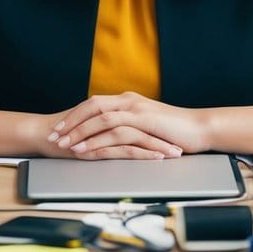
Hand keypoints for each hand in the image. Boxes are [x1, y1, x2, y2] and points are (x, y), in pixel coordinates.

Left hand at [45, 92, 208, 159]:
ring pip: (99, 118)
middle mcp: (128, 101)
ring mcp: (136, 110)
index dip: (75, 115)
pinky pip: (113, 131)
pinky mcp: (144, 122)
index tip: (59, 128)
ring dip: (79, 132)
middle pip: (91, 107)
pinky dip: (96, 140)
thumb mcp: (146, 125)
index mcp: (127, 101)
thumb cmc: (174, 131)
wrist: (199, 128)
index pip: (93, 104)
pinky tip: (85, 150)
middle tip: (54, 135)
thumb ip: (128, 126)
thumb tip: (109, 135)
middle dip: (71, 122)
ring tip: (64, 145)